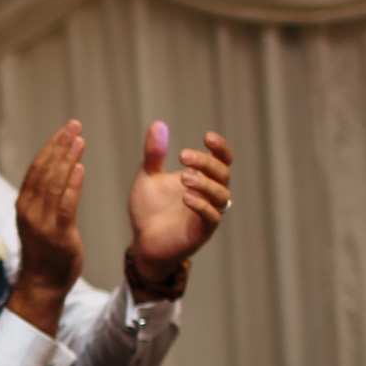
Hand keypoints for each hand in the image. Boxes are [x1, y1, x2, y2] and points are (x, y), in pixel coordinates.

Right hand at [8, 120, 85, 334]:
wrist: (42, 284)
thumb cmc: (45, 252)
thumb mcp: (39, 220)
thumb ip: (45, 198)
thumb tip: (57, 172)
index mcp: (24, 204)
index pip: (36, 168)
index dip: (50, 147)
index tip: (64, 129)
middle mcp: (30, 210)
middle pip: (44, 170)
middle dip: (60, 146)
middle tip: (74, 125)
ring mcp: (42, 223)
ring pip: (54, 184)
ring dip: (67, 159)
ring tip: (79, 140)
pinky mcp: (58, 234)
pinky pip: (65, 205)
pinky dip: (72, 185)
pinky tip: (81, 168)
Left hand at [127, 123, 231, 280]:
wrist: (142, 241)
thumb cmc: (149, 209)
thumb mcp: (148, 177)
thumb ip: (154, 154)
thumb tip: (158, 124)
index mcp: (201, 178)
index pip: (222, 159)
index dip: (220, 148)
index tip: (207, 137)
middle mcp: (209, 194)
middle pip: (223, 173)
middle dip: (207, 163)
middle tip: (183, 156)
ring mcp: (208, 213)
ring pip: (222, 195)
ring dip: (206, 184)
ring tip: (184, 178)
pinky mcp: (201, 232)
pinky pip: (212, 218)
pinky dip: (201, 206)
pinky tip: (185, 198)